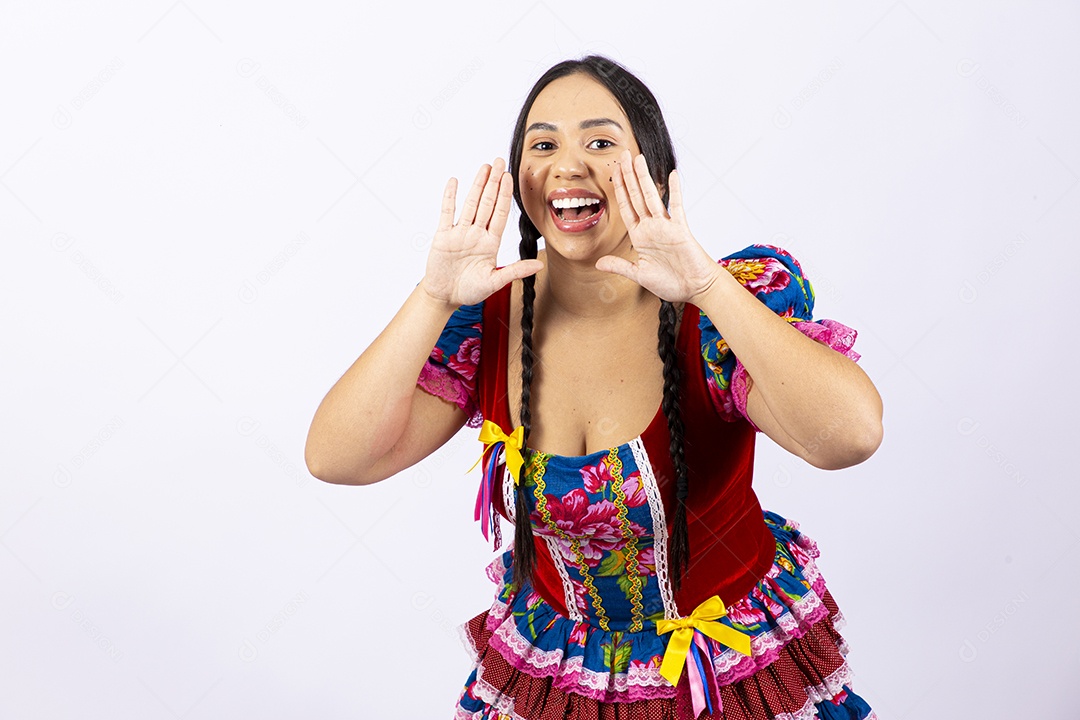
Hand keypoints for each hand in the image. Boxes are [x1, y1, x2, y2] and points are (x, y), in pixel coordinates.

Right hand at [420, 157, 543, 307]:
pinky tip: (454, 181)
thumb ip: (515, 271)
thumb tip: (539, 265)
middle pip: (487, 203)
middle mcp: (476, 234)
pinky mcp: (443, 236)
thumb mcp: (495, 282)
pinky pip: (447, 213)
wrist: (445, 297)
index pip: (500, 214)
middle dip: (493, 182)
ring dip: (477, 185)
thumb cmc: (470, 290)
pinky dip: (450, 197)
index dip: (504, 195)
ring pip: (470, 204)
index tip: (510, 178)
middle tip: (500, 161)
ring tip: (484, 167)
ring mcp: (460, 233)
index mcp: (490, 243)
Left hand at [596, 150, 721, 304]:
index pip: (626, 207)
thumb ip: (620, 266)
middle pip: (636, 196)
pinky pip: (677, 207)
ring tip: (638, 158)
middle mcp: (652, 228)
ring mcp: (666, 227)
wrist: (695, 289)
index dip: (618, 189)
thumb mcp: (639, 275)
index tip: (613, 172)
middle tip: (621, 154)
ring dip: (644, 178)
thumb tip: (598, 263)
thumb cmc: (671, 283)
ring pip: (651, 197)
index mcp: (640, 236)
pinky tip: (672, 175)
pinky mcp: (680, 230)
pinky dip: (676, 191)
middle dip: (627, 176)